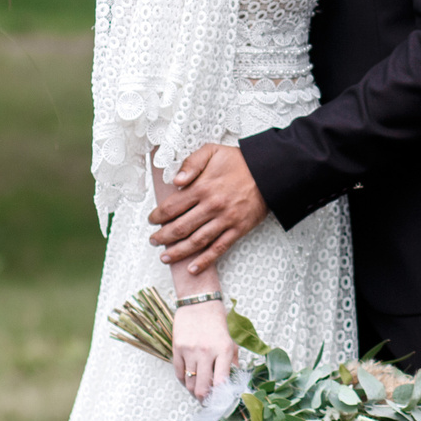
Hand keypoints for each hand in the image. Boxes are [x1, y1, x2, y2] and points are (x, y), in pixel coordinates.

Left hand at [151, 143, 266, 274]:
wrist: (269, 171)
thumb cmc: (239, 161)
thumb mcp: (212, 151)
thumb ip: (191, 163)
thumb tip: (175, 181)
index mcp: (202, 187)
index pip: (172, 206)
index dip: (158, 216)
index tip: (152, 220)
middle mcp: (211, 206)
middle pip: (180, 227)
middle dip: (163, 237)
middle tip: (154, 241)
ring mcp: (225, 220)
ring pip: (196, 241)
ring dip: (178, 252)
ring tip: (165, 257)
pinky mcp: (238, 229)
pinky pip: (218, 248)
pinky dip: (205, 261)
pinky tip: (193, 269)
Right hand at [171, 299, 239, 400]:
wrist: (199, 303)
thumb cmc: (218, 323)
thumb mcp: (231, 341)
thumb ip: (233, 363)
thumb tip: (233, 384)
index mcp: (224, 350)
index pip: (222, 382)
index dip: (220, 397)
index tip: (221, 402)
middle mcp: (206, 352)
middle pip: (202, 388)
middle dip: (205, 400)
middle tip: (207, 402)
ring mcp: (190, 351)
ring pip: (189, 383)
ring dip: (194, 391)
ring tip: (199, 391)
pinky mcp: (177, 348)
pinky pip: (179, 374)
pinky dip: (184, 381)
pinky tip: (190, 380)